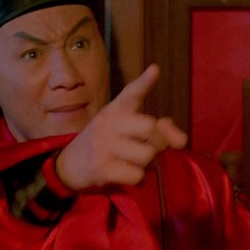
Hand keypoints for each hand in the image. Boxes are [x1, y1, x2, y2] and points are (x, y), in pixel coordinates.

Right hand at [55, 64, 187, 189]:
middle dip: (160, 142)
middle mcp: (109, 123)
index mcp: (115, 110)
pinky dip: (138, 179)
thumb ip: (156, 129)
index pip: (131, 93)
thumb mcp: (124, 130)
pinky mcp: (102, 167)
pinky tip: (128, 175)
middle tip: (153, 149)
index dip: (145, 82)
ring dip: (149, 164)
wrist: (68, 165)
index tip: (155, 70)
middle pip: (151, 128)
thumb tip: (181, 140)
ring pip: (147, 155)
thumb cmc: (105, 144)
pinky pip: (137, 175)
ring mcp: (104, 145)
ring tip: (136, 163)